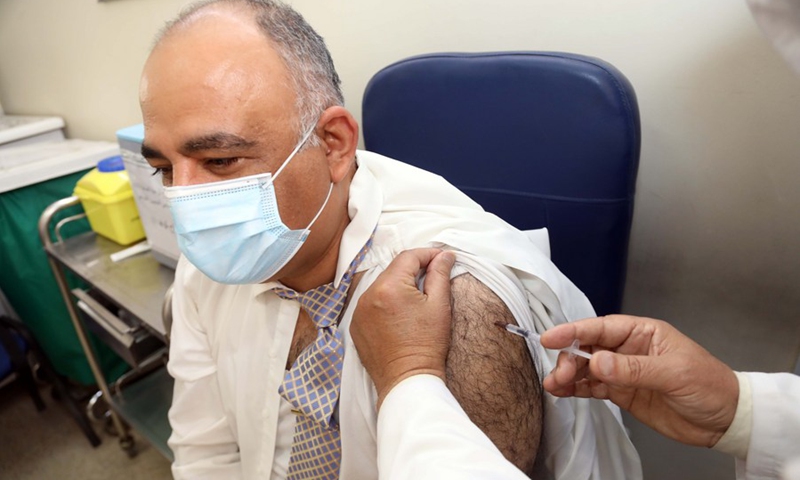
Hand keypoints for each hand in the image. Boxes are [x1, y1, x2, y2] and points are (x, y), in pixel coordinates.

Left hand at [350, 248, 455, 409]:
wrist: (407, 381)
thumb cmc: (427, 345)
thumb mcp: (439, 306)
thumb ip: (440, 275)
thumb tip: (444, 255)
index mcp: (390, 287)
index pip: (408, 257)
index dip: (427, 254)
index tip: (442, 259)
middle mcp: (369, 295)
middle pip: (394, 270)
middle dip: (413, 270)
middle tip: (434, 276)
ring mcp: (359, 311)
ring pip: (382, 286)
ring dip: (399, 286)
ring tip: (417, 298)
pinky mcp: (356, 325)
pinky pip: (372, 303)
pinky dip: (386, 302)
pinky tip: (401, 314)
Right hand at [540, 315, 738, 447]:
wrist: (726, 420)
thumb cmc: (709, 386)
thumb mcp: (674, 373)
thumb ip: (633, 368)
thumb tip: (597, 362)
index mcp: (643, 332)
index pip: (602, 327)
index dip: (574, 331)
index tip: (552, 338)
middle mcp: (629, 348)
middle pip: (588, 348)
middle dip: (570, 358)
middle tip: (561, 374)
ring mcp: (624, 371)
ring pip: (587, 368)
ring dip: (569, 375)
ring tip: (554, 386)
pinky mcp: (622, 393)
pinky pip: (593, 388)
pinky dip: (577, 390)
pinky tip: (564, 392)